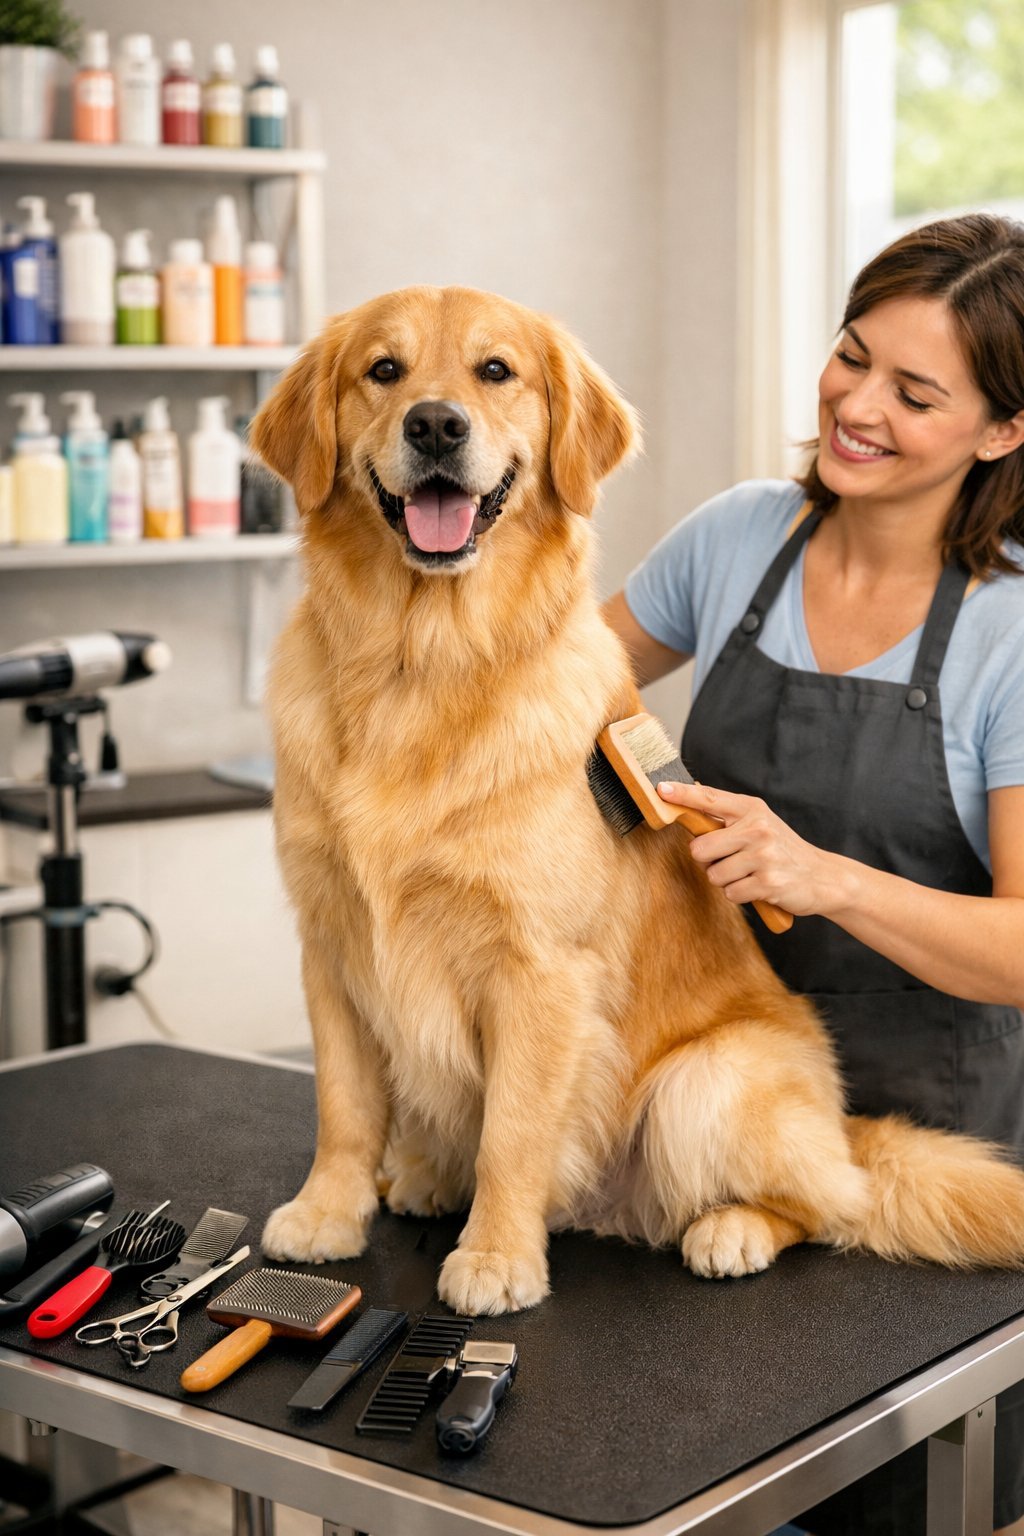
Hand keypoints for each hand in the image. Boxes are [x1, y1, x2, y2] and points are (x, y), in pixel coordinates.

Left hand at [655, 780, 847, 917]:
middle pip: (700, 848)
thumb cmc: (782, 849)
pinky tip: (757, 887)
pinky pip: (731, 893)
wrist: (821, 876)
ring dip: (726, 880)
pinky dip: (740, 894)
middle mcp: (757, 828)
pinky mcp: (767, 882)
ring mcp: (763, 855)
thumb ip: (728, 818)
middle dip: (708, 860)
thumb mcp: (759, 824)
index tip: (661, 790)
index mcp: (752, 809)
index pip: (710, 799)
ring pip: (714, 875)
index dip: (683, 796)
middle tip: (729, 860)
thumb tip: (688, 807)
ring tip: (749, 873)